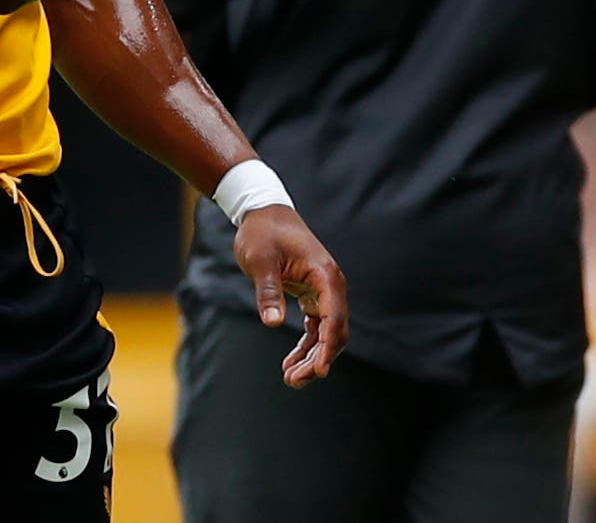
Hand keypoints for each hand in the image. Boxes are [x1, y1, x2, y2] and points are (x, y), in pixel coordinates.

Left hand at [233, 204, 348, 387]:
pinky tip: (291, 363)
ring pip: (326, 333)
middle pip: (334, 331)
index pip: (333, 318)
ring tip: (291, 379)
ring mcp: (323, 291)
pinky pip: (315, 328)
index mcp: (325, 275)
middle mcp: (330, 285)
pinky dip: (306, 346)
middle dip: (318, 359)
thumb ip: (268, 291)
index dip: (327, 348)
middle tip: (293, 380)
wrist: (263, 214)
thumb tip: (274, 323)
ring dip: (312, 357)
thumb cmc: (263, 233)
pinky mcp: (312, 295)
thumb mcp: (260, 260)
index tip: (318, 371)